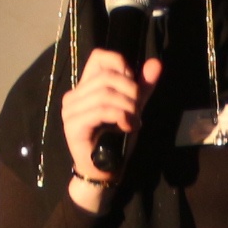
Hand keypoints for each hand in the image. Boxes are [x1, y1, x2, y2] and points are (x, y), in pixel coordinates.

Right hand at [59, 49, 160, 210]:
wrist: (104, 171)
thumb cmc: (116, 140)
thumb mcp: (132, 108)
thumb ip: (142, 87)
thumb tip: (156, 64)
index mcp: (85, 87)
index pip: (99, 57)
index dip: (120, 64)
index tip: (133, 86)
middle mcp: (74, 96)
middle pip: (107, 77)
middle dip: (130, 91)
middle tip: (138, 110)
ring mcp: (70, 110)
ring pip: (105, 94)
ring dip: (127, 107)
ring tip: (135, 122)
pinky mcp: (73, 125)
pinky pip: (101, 111)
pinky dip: (120, 116)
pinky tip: (127, 127)